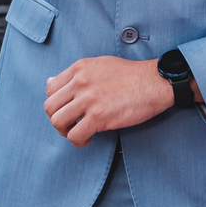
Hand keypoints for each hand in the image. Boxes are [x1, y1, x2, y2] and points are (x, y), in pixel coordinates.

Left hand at [45, 57, 171, 146]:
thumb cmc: (130, 75)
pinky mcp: (99, 116)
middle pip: (50, 107)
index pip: (50, 89)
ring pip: (58, 122)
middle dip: (59, 119)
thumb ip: (75, 74)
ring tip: (80, 131)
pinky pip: (75, 135)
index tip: (69, 109)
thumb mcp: (100, 65)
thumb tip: (50, 83)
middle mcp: (80, 82)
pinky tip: (90, 138)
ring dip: (66, 131)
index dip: (57, 103)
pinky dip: (79, 141)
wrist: (155, 82)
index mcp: (80, 68)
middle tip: (73, 124)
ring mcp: (89, 99)